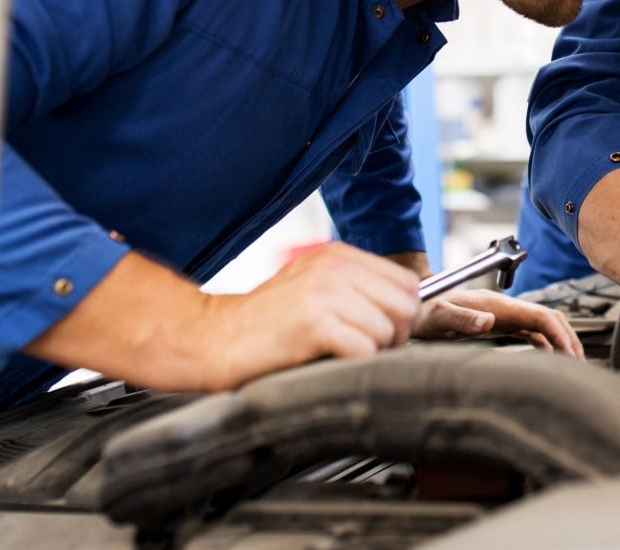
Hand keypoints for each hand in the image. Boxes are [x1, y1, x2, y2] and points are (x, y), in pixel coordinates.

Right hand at [201, 242, 421, 387]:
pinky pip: (364, 350)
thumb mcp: (314, 288)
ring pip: (387, 330)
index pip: (407, 283)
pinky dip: (354, 364)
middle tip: (367, 349)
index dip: (403, 315)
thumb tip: (406, 310)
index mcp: (338, 256)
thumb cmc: (266, 322)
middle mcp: (334, 268)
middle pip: (405, 306)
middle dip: (395, 336)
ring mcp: (323, 292)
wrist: (212, 338)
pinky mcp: (312, 322)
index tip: (383, 333)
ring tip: (341, 355)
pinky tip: (329, 361)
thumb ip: (356, 289)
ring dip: (372, 353)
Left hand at [414, 288, 584, 356]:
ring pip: (541, 326)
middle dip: (567, 337)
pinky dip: (545, 344)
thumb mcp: (439, 317)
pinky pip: (529, 333)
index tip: (570, 352)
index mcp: (497, 305)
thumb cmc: (426, 311)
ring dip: (558, 341)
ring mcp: (503, 316)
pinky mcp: (498, 325)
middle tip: (580, 361)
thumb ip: (462, 319)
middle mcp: (504, 309)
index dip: (558, 332)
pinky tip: (549, 358)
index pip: (539, 315)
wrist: (416, 307)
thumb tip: (488, 322)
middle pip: (547, 318)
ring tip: (571, 363)